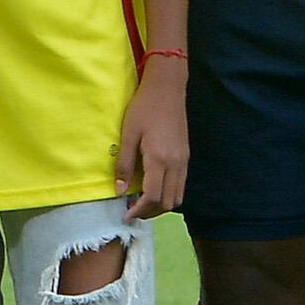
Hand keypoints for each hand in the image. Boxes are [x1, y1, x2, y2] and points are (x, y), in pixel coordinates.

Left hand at [116, 60, 189, 219]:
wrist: (167, 89)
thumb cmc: (143, 108)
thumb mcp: (128, 134)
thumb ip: (124, 163)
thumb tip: (118, 190)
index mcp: (160, 159)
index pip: (153, 197)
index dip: (139, 211)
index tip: (126, 216)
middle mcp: (176, 165)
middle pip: (168, 203)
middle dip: (150, 212)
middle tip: (132, 211)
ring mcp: (184, 162)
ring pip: (178, 197)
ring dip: (161, 206)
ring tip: (141, 203)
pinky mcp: (186, 157)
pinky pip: (181, 185)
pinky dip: (168, 194)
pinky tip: (153, 188)